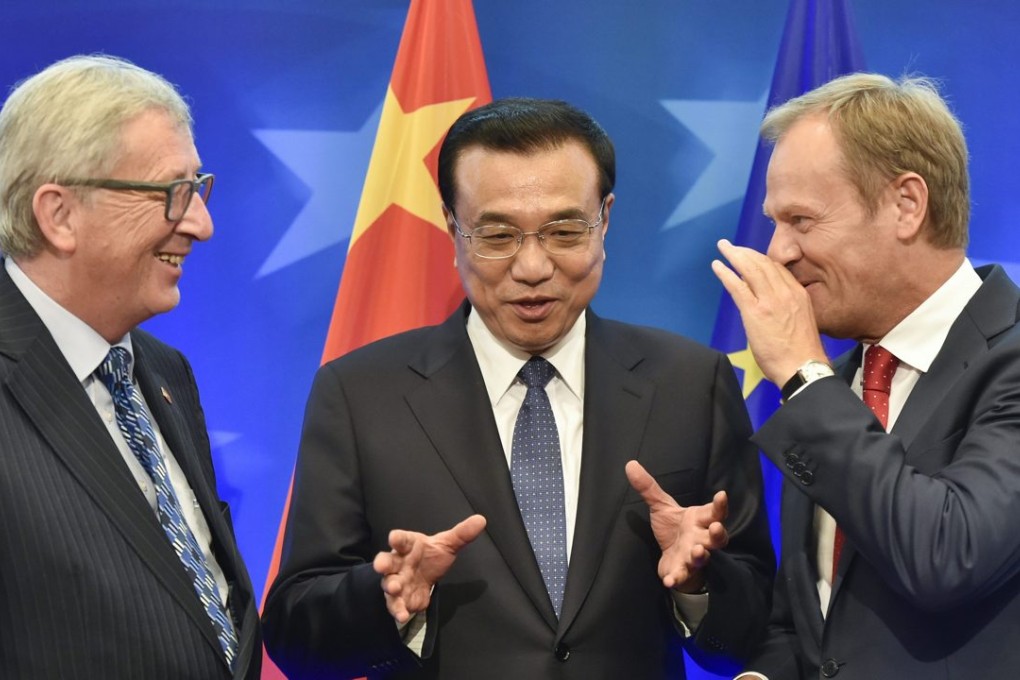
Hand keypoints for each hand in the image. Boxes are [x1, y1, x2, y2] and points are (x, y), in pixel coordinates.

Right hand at [372, 514, 486, 623]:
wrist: (424, 576)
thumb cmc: (430, 556)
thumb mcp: (447, 544)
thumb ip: (462, 534)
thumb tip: (481, 520)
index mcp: (408, 545)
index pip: (401, 539)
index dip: (397, 538)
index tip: (394, 538)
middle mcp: (398, 563)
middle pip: (387, 561)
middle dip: (383, 563)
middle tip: (381, 566)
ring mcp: (397, 581)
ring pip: (389, 584)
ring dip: (390, 586)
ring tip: (395, 589)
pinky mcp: (401, 599)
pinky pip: (396, 605)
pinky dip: (398, 610)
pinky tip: (402, 616)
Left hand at [625, 460, 727, 591]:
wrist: (672, 557)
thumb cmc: (673, 528)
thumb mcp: (661, 506)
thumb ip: (649, 488)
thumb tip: (630, 464)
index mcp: (699, 520)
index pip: (714, 512)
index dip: (720, 505)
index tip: (722, 495)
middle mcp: (700, 538)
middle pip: (717, 538)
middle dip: (718, 533)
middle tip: (715, 528)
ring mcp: (692, 556)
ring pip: (703, 557)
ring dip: (701, 555)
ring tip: (697, 552)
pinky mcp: (681, 571)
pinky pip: (681, 575)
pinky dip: (677, 578)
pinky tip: (669, 580)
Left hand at [711, 238, 826, 384]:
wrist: (803, 367)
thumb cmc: (802, 352)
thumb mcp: (801, 321)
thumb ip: (786, 307)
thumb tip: (769, 303)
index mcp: (798, 294)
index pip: (778, 269)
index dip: (761, 260)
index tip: (750, 256)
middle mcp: (785, 292)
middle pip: (763, 263)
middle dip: (746, 252)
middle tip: (733, 246)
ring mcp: (770, 300)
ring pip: (750, 268)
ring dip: (734, 255)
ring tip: (724, 247)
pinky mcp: (755, 311)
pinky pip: (737, 286)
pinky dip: (725, 273)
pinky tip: (717, 266)